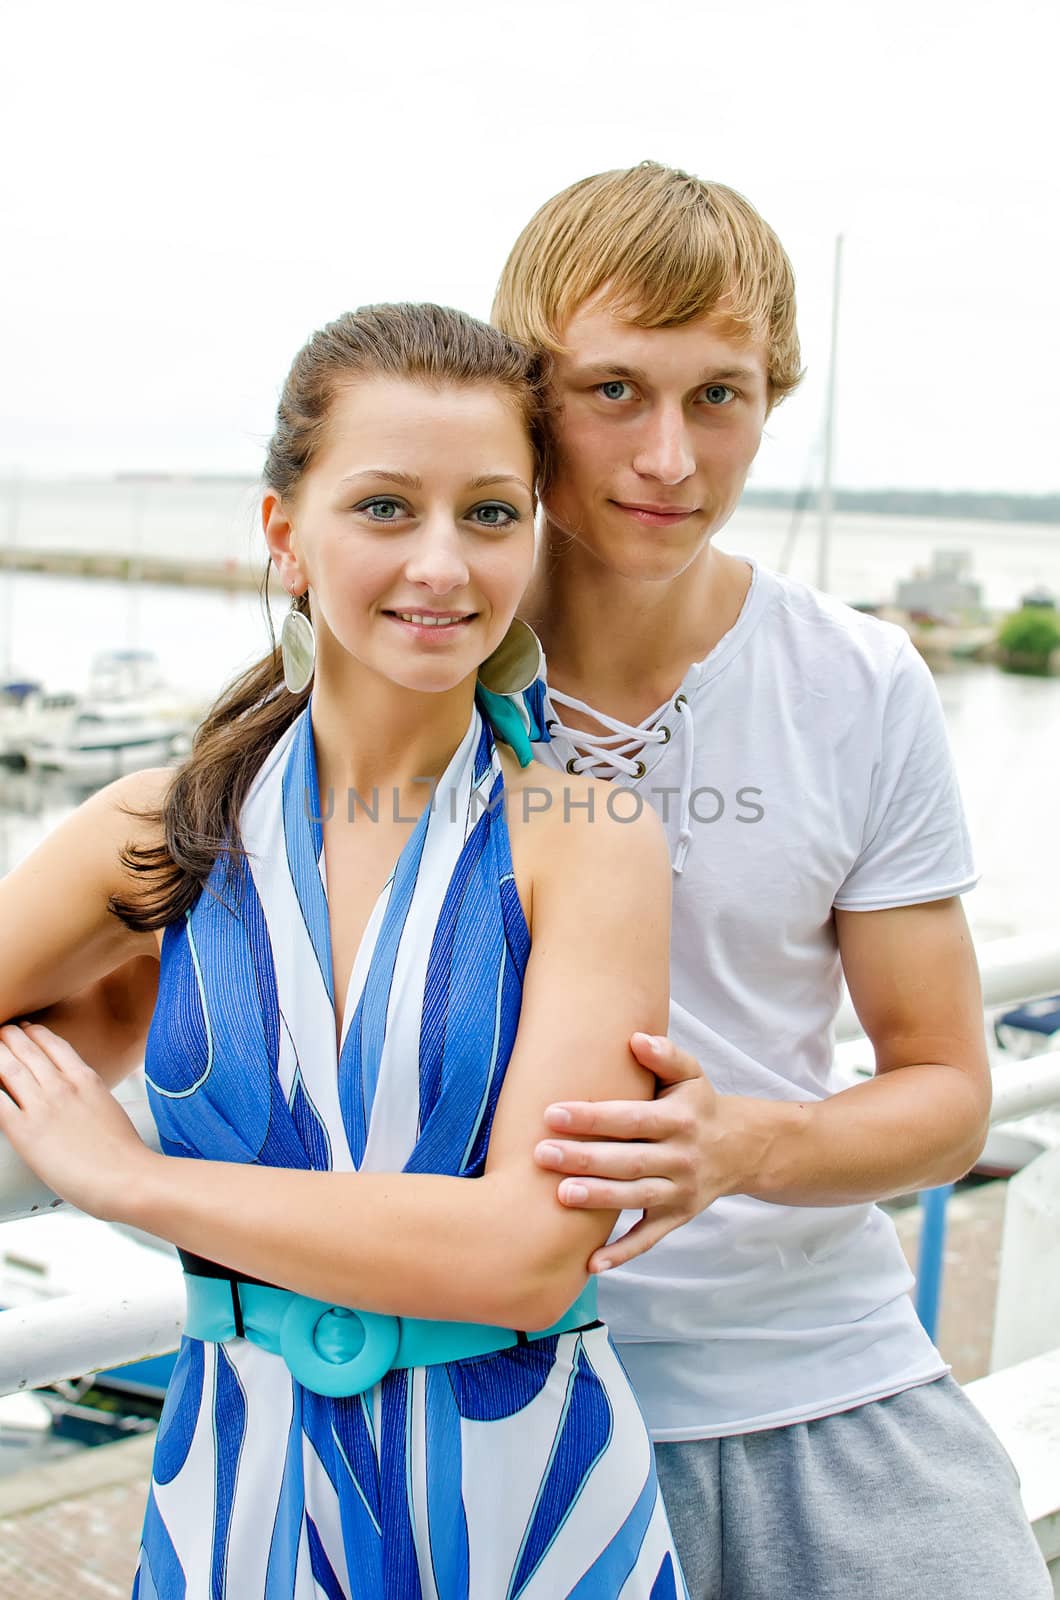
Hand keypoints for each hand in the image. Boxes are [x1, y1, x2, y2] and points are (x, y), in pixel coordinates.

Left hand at [0, 1021, 156, 1220]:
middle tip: (4, 1033)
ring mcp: (42, 1106)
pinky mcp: (24, 1130)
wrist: (124, 1177)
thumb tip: (81, 1101)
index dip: (37, 1034)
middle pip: (27, 1050)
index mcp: (86, 1080)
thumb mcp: (110, 1108)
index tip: (29, 1029)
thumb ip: (90, 1096)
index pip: (54, 1045)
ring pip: (8, 1068)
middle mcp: (62, 1086)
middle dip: (11, 1037)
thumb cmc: (123, 1154)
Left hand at [534, 1032, 747, 1270]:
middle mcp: (681, 1157)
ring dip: (599, 1199)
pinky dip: (622, 1253)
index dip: (592, 1117)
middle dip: (584, 1158)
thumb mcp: (691, 1074)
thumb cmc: (698, 1105)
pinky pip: (649, 1238)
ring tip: (561, 1195)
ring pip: (635, 1197)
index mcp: (679, 1119)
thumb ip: (666, 1055)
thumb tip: (635, 1039)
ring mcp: (679, 1191)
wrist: (740, 1148)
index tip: (552, 1113)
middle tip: (541, 1154)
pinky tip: (591, 1263)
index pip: (630, 1118)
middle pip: (628, 1160)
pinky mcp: (677, 1217)